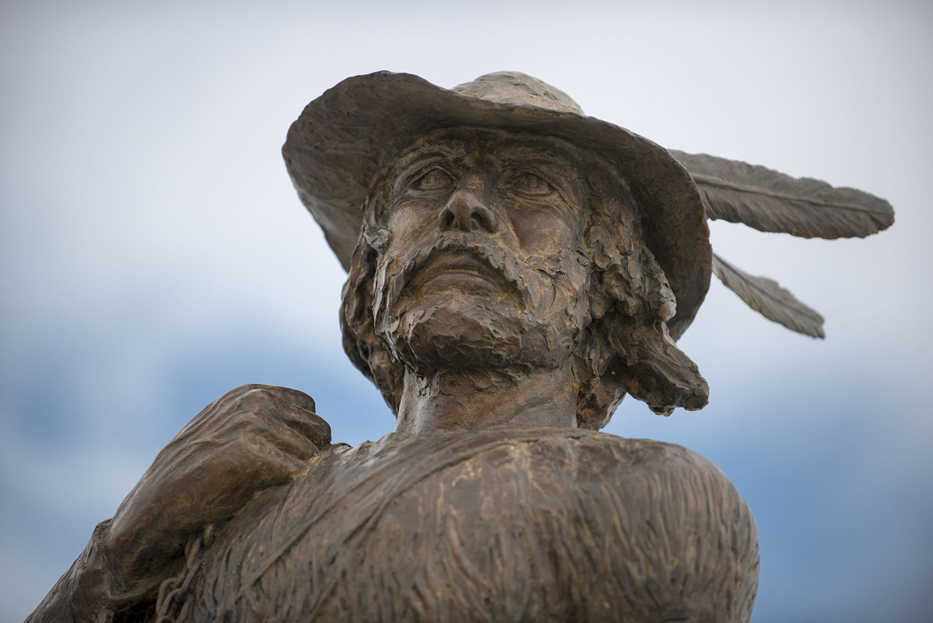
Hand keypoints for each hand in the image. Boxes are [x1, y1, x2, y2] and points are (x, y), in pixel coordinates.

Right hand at [102, 384, 328, 597]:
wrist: (155, 510)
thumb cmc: (197, 478)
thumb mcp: (229, 432)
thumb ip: (268, 422)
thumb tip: (327, 436)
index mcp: (251, 393)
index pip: (309, 409)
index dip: (302, 438)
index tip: (280, 462)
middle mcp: (255, 401)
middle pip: (319, 430)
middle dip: (307, 456)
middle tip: (276, 482)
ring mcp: (253, 423)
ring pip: (311, 455)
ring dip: (296, 478)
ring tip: (262, 492)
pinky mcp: (251, 452)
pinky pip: (299, 473)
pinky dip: (287, 491)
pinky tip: (260, 500)